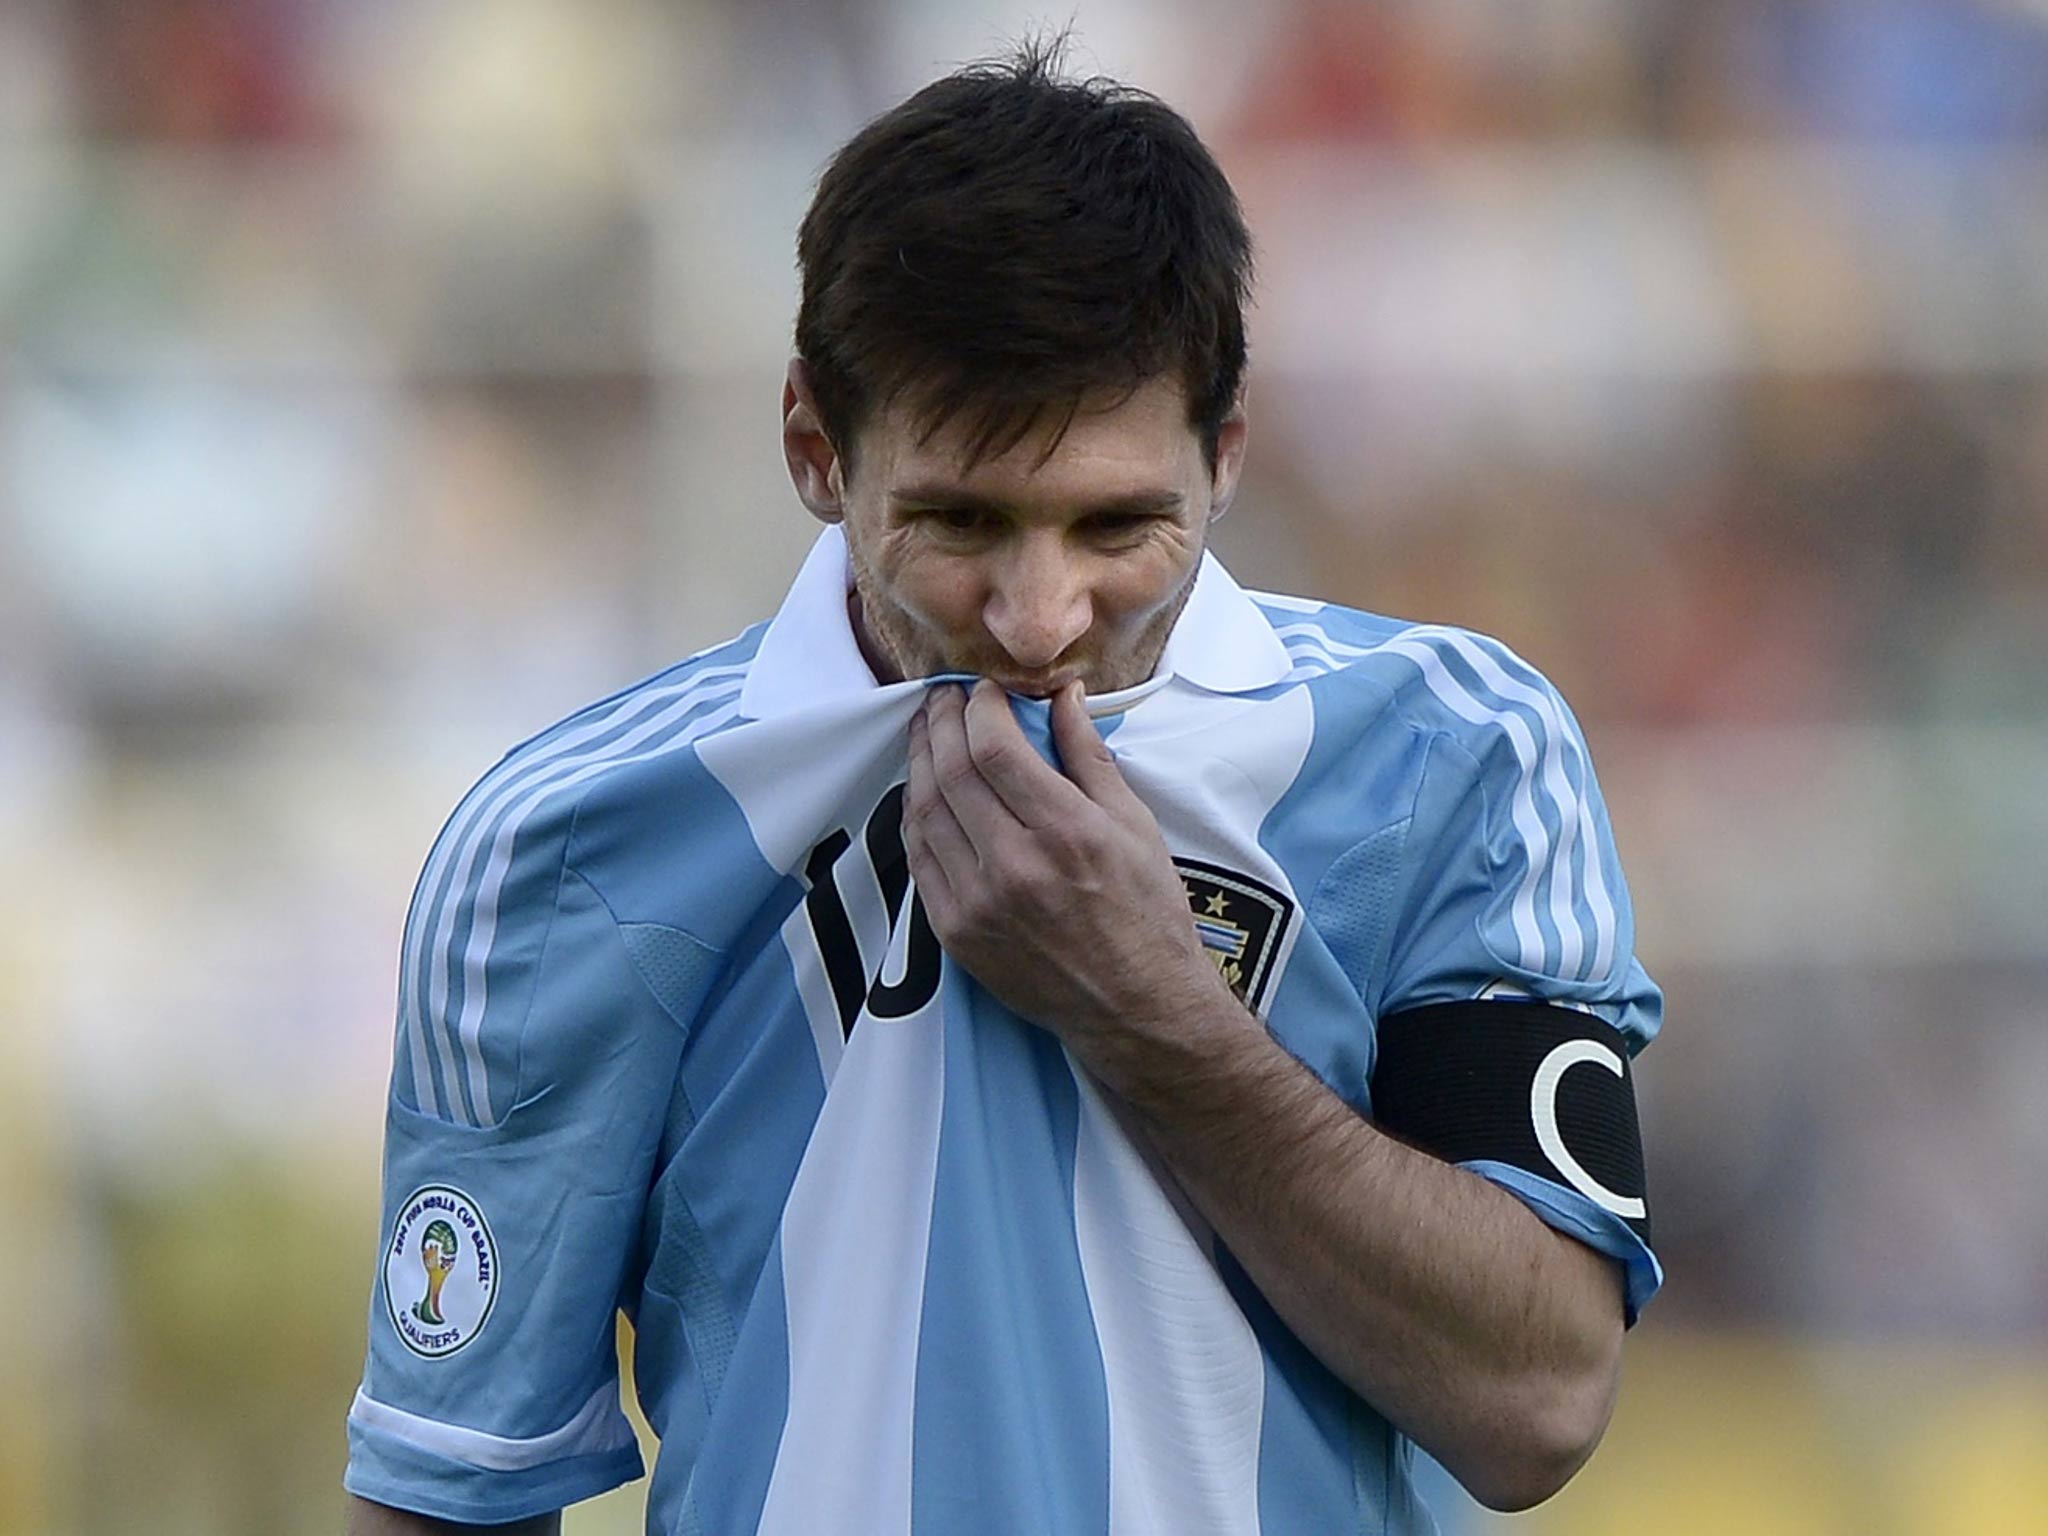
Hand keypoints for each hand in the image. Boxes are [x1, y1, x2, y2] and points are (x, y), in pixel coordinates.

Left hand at [902, 679, 1234, 1056]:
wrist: (1135, 1007)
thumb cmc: (1147, 913)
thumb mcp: (1135, 824)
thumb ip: (1089, 755)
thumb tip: (1062, 694)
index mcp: (1066, 832)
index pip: (996, 748)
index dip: (980, 708)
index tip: (982, 689)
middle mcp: (1016, 866)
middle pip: (953, 772)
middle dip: (943, 723)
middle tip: (944, 698)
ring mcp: (978, 903)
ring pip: (925, 812)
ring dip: (921, 762)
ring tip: (928, 732)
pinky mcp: (956, 932)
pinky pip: (919, 858)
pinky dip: (915, 814)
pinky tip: (923, 789)